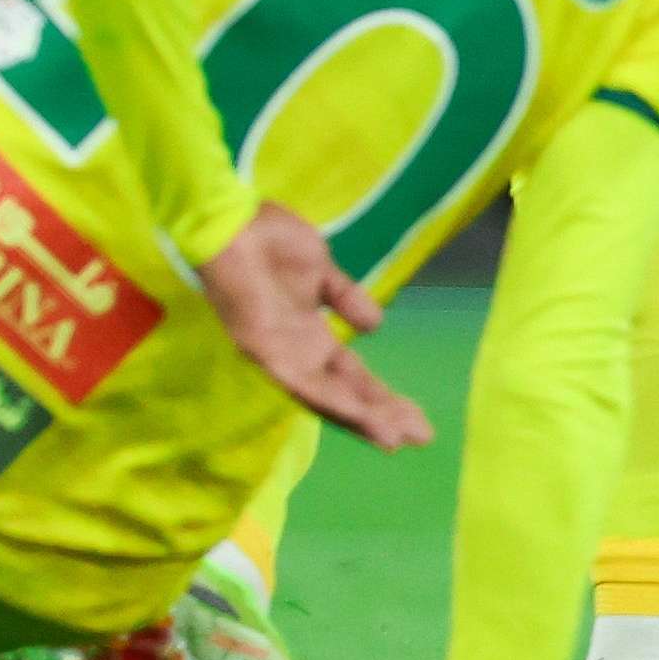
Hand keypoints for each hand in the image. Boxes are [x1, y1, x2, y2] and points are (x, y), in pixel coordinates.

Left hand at [194, 202, 431, 449]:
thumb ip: (346, 299)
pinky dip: (333, 401)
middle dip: (382, 416)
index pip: (349, 377)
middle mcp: (293, 353)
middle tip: (423, 436)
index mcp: (307, 337)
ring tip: (395, 439)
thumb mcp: (323, 270)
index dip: (380, 398)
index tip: (414, 419)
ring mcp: (276, 355)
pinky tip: (360, 414)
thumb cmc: (271, 239)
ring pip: (325, 398)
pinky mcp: (260, 349)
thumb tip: (375, 326)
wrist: (234, 220)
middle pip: (343, 394)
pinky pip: (301, 383)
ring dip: (361, 419)